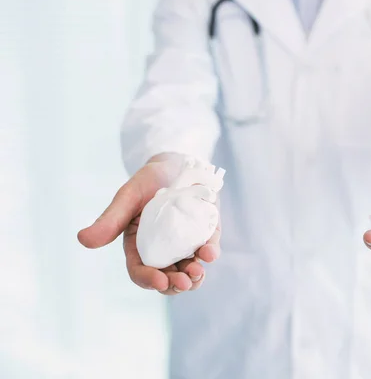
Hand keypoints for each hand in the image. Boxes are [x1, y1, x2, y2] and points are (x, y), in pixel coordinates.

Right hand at [77, 154, 220, 294]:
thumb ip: (110, 219)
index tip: (160, 281)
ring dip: (194, 277)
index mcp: (139, 245)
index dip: (148, 280)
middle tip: (184, 282)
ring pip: (189, 270)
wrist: (178, 163)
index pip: (140, 270)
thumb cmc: (148, 180)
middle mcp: (163, 250)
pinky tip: (210, 254)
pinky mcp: (205, 234)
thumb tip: (83, 240)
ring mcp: (186, 244)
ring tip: (197, 274)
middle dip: (175, 284)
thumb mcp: (128, 197)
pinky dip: (210, 254)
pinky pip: (208, 249)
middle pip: (167, 277)